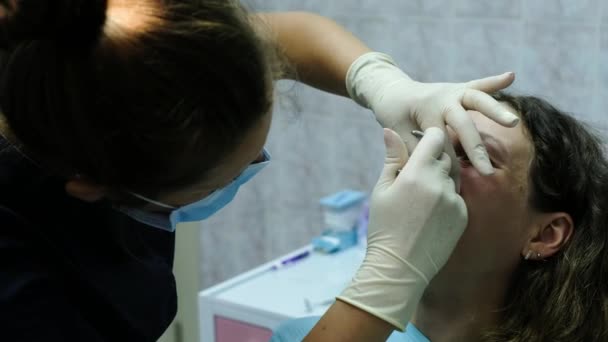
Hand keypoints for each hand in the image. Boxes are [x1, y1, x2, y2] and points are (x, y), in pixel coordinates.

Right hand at [337, 127, 467, 330]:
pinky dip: (446, 199)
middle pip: (445, 156)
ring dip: (440, 180)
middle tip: (416, 176)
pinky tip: (429, 215)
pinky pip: (456, 197)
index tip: (421, 143)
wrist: (400, 266)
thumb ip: (392, 158)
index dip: (429, 137)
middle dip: (432, 161)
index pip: (435, 137)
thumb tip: (390, 131)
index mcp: (416, 172)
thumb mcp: (382, 190)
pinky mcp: (463, 215)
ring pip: (452, 177)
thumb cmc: (384, 227)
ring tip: (420, 200)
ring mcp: (454, 200)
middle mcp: (440, 183)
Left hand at [346, 52, 518, 187]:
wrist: (392, 90)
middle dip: (474, 149)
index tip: (454, 188)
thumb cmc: (393, 116)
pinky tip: (511, 76)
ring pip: (476, 100)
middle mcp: (441, 98)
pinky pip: (479, 85)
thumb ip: (413, 149)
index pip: (441, 143)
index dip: (447, 166)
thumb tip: (430, 173)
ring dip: (494, 111)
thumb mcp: (397, 133)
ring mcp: (453, 91)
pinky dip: (495, 81)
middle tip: (486, 170)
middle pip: (462, 123)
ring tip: (512, 123)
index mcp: (425, 110)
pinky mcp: (460, 88)